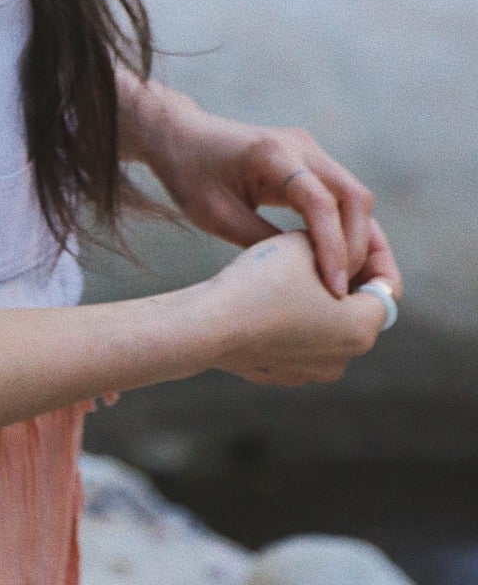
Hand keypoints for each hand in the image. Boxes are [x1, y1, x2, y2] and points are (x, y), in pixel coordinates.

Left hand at [124, 81, 401, 300]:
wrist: (180, 135)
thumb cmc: (189, 174)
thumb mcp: (216, 216)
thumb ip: (261, 244)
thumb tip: (306, 281)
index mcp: (272, 154)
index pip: (320, 203)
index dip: (334, 249)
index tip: (336, 291)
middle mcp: (299, 145)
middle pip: (354, 197)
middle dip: (360, 247)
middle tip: (352, 293)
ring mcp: (308, 150)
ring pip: (355, 197)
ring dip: (361, 239)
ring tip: (355, 284)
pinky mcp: (309, 162)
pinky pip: (341, 197)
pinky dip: (348, 228)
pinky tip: (343, 262)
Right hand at [207, 230, 392, 385]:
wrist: (211, 325)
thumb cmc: (262, 281)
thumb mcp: (302, 244)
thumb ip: (330, 244)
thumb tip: (333, 249)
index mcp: (361, 327)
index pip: (388, 284)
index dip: (376, 249)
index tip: (358, 225)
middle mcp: (345, 357)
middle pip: (359, 306)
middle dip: (347, 271)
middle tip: (327, 240)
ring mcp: (314, 371)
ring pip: (328, 324)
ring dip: (320, 296)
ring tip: (295, 265)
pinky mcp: (284, 374)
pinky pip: (299, 340)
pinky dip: (293, 317)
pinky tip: (268, 293)